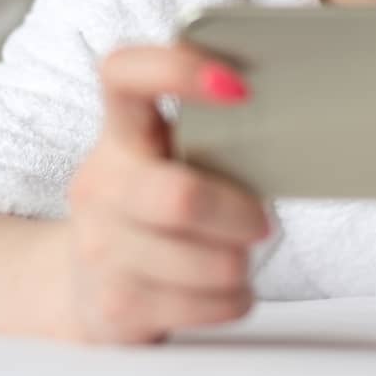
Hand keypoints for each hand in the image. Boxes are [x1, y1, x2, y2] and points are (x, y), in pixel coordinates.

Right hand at [63, 43, 269, 344]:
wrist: (83, 291)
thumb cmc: (152, 213)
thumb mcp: (168, 162)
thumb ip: (209, 135)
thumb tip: (293, 115)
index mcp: (120, 134)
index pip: (123, 74)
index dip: (175, 69)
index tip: (238, 87)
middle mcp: (101, 185)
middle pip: (180, 197)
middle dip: (240, 215)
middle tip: (260, 221)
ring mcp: (100, 247)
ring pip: (204, 261)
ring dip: (239, 263)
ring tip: (237, 257)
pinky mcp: (114, 306)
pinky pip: (204, 305)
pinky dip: (233, 300)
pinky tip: (225, 291)